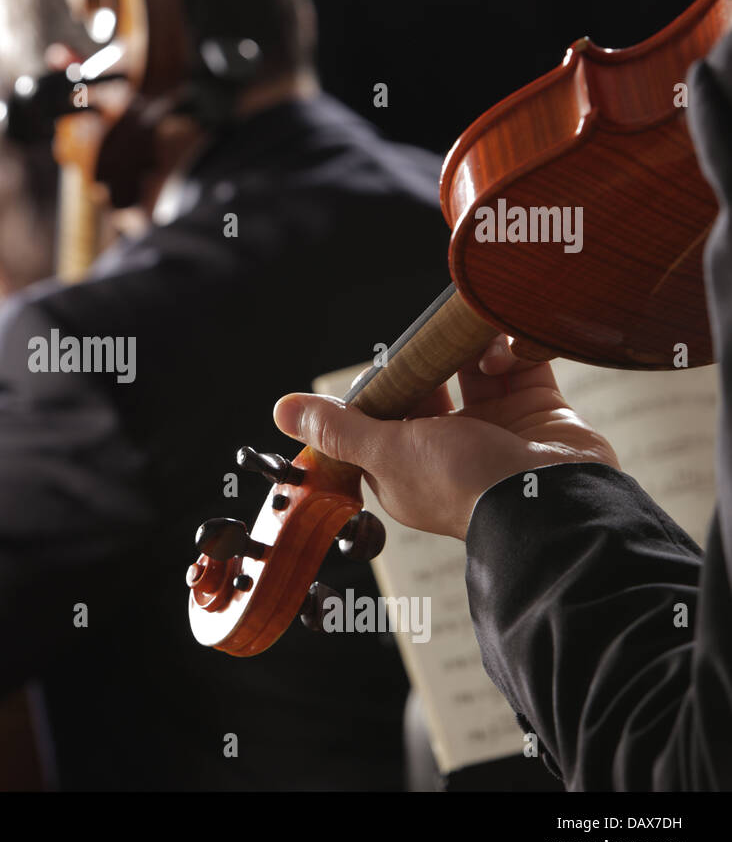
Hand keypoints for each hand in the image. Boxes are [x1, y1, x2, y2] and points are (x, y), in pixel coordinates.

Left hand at [272, 337, 620, 539]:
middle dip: (426, 358)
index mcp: (404, 468)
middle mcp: (447, 449)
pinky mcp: (538, 411)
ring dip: (468, 348)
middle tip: (426, 341)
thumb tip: (281, 410)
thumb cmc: (467, 485)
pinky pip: (519, 364)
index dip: (379, 384)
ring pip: (472, 368)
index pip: (378, 414)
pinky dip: (510, 350)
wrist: (560, 501)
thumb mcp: (389, 452)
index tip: (386, 362)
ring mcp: (495, 430)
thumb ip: (338, 428)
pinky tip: (503, 354)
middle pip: (426, 385)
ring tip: (468, 340)